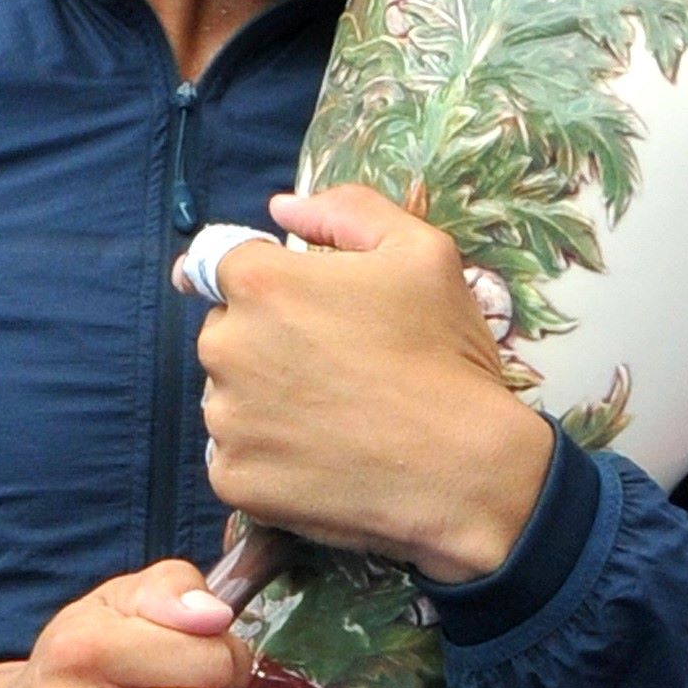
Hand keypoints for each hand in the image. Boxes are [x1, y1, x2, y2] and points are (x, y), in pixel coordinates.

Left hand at [195, 186, 555, 582]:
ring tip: (332, 416)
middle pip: (227, 331)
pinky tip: (320, 457)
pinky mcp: (232, 479)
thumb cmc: (443, 353)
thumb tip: (282, 208)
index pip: (223, 264)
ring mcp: (224, 420)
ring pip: (229, 396)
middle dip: (266, 339)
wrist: (463, 469)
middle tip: (335, 365)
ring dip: (263, 399)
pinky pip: (236, 457)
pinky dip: (267, 457)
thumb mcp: (421, 251)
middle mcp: (224, 347)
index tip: (297, 308)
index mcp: (260, 282)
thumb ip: (347, 211)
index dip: (265, 281)